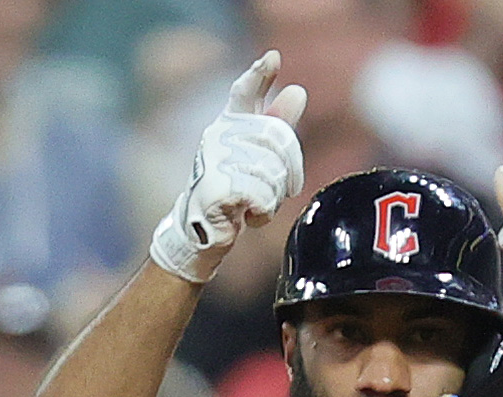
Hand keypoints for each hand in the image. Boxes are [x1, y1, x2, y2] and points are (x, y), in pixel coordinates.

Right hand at [150, 49, 306, 283]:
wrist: (204, 231)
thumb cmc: (234, 193)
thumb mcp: (259, 159)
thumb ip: (277, 126)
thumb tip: (298, 90)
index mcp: (229, 126)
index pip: (244, 94)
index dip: (259, 75)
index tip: (273, 58)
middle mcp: (218, 137)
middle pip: (276, 141)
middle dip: (287, 170)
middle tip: (275, 189)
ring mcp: (214, 162)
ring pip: (272, 174)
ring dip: (272, 197)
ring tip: (255, 204)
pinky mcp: (217, 189)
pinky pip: (262, 197)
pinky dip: (263, 213)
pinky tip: (248, 216)